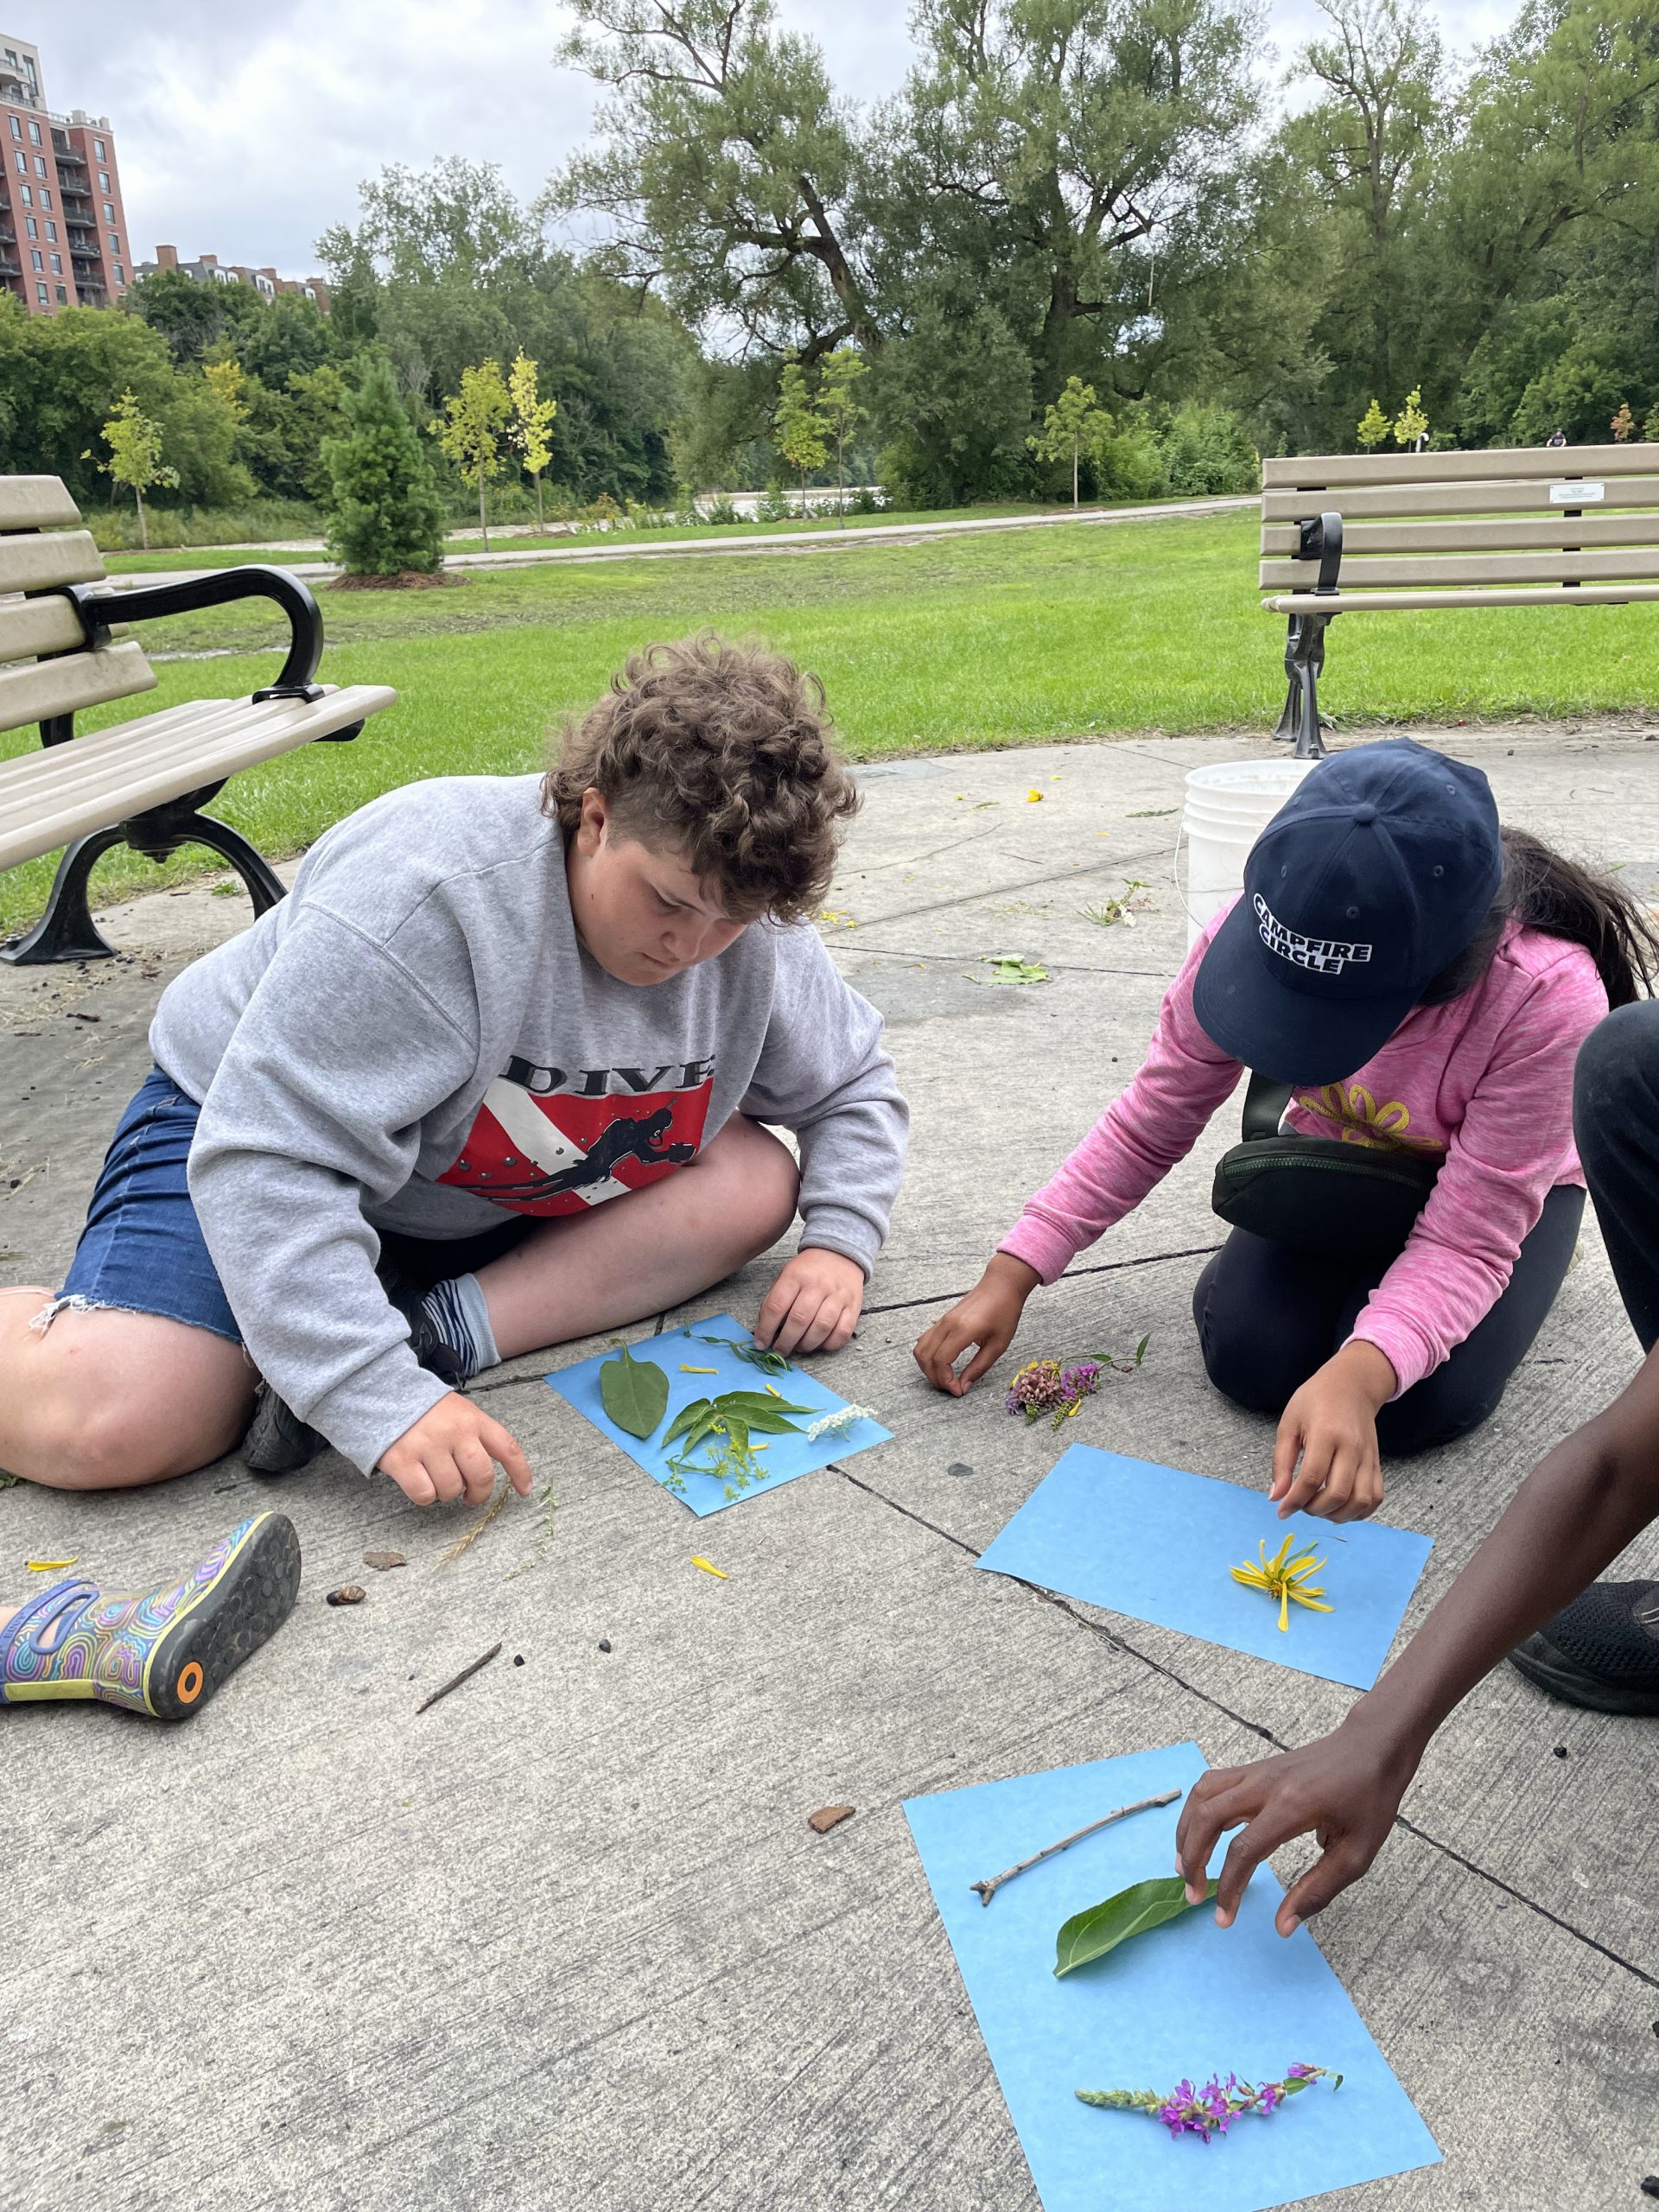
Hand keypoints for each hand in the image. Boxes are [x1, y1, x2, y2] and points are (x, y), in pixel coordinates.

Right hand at [379, 1391, 532, 1507]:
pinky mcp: (402, 1460)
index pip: (508, 1447)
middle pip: (481, 1476)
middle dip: (479, 1494)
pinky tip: (419, 1482)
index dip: (520, 1473)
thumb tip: (487, 1473)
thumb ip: (476, 1436)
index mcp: (473, 1418)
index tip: (524, 1491)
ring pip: (451, 1489)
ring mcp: (428, 1445)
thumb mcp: (458, 1411)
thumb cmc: (425, 1410)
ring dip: (447, 1493)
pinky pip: (424, 1494)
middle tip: (470, 1497)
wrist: (382, 1392)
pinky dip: (424, 1495)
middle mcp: (454, 1431)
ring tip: (437, 1479)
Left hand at [755, 1247, 863, 1356]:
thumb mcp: (785, 1275)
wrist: (839, 1254)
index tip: (760, 1343)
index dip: (766, 1329)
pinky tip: (819, 1345)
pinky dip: (829, 1344)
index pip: (776, 1306)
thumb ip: (774, 1300)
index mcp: (795, 1276)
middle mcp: (818, 1285)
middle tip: (780, 1351)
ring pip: (821, 1327)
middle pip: (799, 1319)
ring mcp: (838, 1296)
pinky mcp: (854, 1306)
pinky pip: (843, 1332)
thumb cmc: (807, 1270)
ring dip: (806, 1345)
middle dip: (786, 1342)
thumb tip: (764, 1329)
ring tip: (798, 1348)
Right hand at [913, 1253, 1039, 1395]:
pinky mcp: (941, 1320)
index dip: (946, 1381)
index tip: (958, 1391)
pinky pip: (924, 1340)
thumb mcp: (999, 1345)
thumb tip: (963, 1386)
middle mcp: (947, 1324)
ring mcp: (941, 1321)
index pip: (941, 1361)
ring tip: (945, 1378)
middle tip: (951, 1388)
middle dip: (935, 1378)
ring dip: (927, 1368)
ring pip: (920, 1349)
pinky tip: (940, 1364)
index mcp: (963, 1330)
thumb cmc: (1005, 1312)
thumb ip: (979, 1367)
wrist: (1001, 1285)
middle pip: (926, 1358)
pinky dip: (927, 1356)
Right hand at [1174, 1718, 1421, 1935]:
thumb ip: (1317, 1891)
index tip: (1223, 1919)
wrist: (1372, 1747)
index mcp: (1291, 1807)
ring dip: (1186, 1830)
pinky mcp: (1256, 1768)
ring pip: (1202, 1795)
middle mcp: (1264, 1785)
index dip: (1228, 1889)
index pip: (1243, 1851)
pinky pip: (1212, 1783)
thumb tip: (1283, 1927)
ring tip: (1185, 1864)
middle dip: (1192, 1859)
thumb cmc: (1369, 1800)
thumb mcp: (1357, 1854)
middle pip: (1207, 1817)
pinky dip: (1196, 1808)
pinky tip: (1199, 1829)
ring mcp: (1257, 1772)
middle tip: (1193, 1894)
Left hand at [1270, 1340, 1396, 1521]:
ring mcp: (1369, 1457)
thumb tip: (1275, 1497)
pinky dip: (1359, 1512)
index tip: (1281, 1510)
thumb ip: (1281, 1461)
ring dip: (1338, 1515)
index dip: (1294, 1500)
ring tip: (1320, 1508)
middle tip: (1300, 1505)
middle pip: (1338, 1494)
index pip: (1311, 1478)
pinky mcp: (1377, 1463)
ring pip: (1361, 1501)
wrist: (1352, 1385)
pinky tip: (1340, 1508)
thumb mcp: (1289, 1423)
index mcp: (1326, 1434)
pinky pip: (1375, 1497)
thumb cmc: (1315, 1400)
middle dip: (1315, 1510)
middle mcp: (1352, 1448)